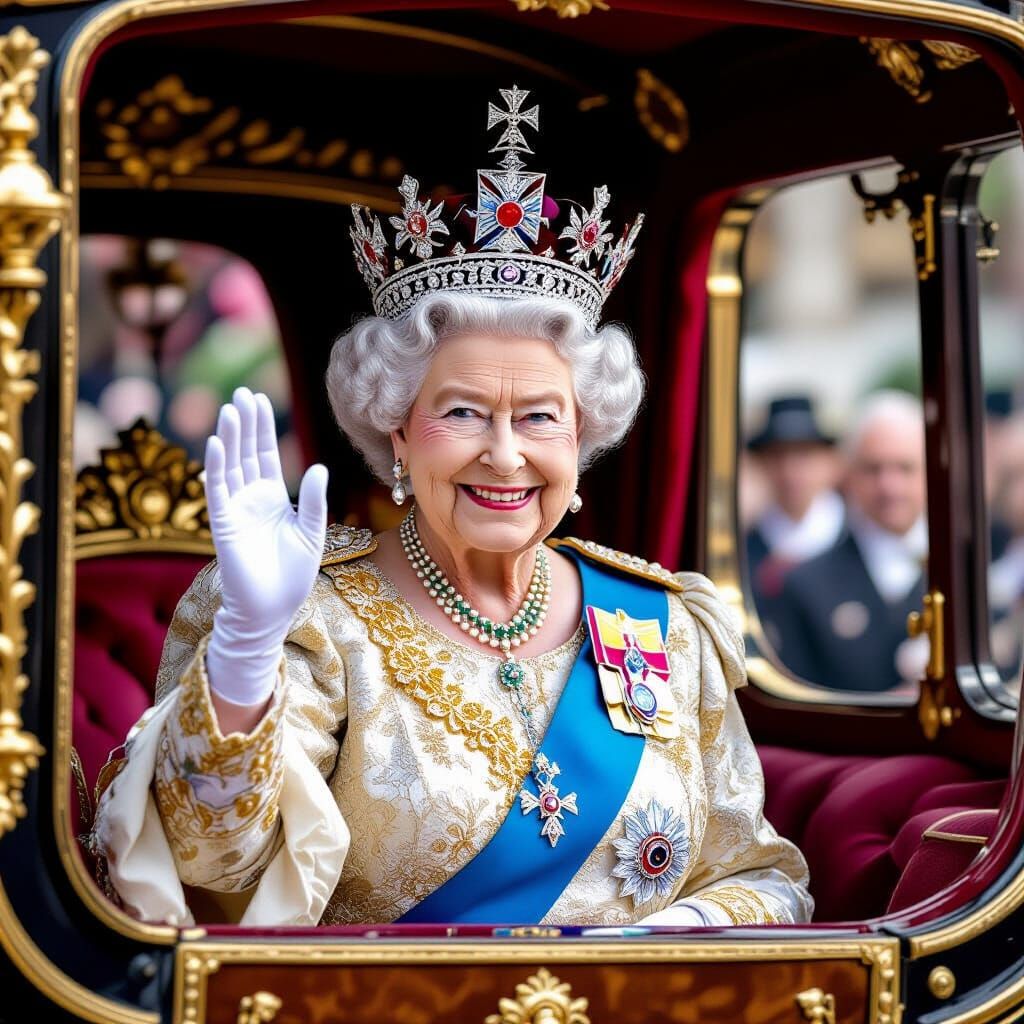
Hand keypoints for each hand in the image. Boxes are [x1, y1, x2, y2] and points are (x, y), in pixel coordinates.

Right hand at [204, 387, 327, 708]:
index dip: (262, 429)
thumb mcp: (312, 533)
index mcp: (274, 499)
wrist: (272, 610)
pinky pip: (217, 491)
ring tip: (230, 409)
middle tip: (242, 393)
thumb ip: (315, 501)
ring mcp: (235, 510)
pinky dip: (216, 467)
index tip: (259, 399)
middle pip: (247, 453)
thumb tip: (321, 466)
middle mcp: (251, 499)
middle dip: (245, 424)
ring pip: (230, 466)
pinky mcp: (223, 525)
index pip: (266, 456)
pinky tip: (216, 444)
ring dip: (230, 438)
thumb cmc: (292, 577)